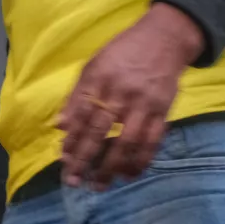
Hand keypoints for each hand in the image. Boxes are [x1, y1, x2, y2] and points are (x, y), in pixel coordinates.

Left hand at [58, 4, 204, 189]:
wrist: (165, 38)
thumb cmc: (122, 53)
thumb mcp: (93, 66)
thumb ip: (76, 97)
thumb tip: (59, 127)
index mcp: (99, 79)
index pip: (80, 114)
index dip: (71, 139)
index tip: (64, 161)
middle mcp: (121, 92)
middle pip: (100, 131)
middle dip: (85, 159)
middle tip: (74, 182)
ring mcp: (145, 103)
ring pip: (127, 141)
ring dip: (112, 166)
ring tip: (99, 185)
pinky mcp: (165, 110)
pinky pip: (153, 140)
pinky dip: (142, 160)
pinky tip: (130, 174)